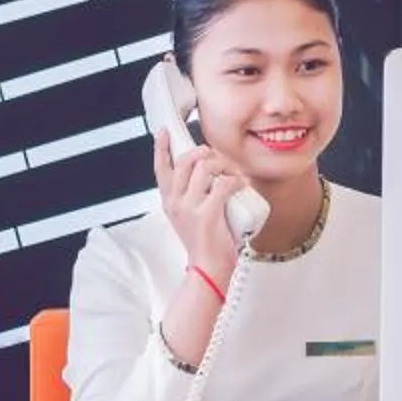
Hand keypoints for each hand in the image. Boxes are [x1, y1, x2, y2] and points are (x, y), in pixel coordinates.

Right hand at [153, 125, 256, 282]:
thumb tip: (207, 172)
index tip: (164, 132)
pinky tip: (241, 185)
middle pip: (184, 160)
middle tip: (215, 158)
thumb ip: (190, 195)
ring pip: (204, 167)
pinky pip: (223, 184)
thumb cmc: (203, 243)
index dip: (161, 147)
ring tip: (232, 174)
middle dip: (203, 153)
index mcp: (169, 201)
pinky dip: (236, 180)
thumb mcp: (188, 216)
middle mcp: (175, 202)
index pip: (160, 168)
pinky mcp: (207, 213)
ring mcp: (190, 207)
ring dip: (223, 165)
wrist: (208, 268)